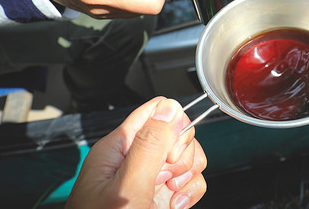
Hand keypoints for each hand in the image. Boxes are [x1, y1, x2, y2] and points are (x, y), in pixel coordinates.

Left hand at [66, 97, 206, 208]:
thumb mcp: (127, 188)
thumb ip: (150, 146)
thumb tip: (171, 109)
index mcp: (119, 147)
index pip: (156, 110)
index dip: (173, 125)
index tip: (169, 153)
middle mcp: (135, 159)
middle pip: (177, 133)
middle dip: (182, 155)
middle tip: (165, 178)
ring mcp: (150, 178)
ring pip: (187, 158)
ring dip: (187, 177)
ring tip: (169, 196)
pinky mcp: (162, 196)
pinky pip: (189, 180)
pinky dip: (189, 193)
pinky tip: (174, 205)